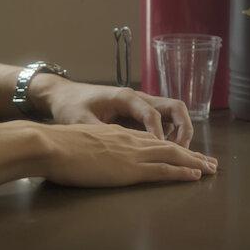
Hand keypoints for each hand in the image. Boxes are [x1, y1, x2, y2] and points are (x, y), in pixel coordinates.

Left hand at [34, 77, 195, 147]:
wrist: (62, 94)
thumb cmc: (70, 106)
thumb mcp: (80, 120)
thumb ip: (99, 133)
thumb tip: (113, 151)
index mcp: (125, 98)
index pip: (152, 114)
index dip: (159, 134)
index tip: (162, 152)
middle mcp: (138, 98)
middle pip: (174, 108)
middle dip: (185, 130)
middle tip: (187, 153)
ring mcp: (140, 104)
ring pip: (172, 114)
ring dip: (181, 132)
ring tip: (183, 155)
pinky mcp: (138, 113)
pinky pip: (163, 122)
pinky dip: (171, 135)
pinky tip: (169, 152)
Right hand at [36, 122, 218, 187]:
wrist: (49, 144)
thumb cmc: (55, 147)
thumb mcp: (78, 145)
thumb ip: (91, 151)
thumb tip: (90, 160)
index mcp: (117, 135)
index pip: (150, 141)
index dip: (170, 147)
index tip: (183, 155)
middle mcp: (129, 140)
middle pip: (168, 145)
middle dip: (191, 155)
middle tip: (210, 162)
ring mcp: (131, 154)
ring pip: (172, 155)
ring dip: (194, 162)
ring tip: (211, 168)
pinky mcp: (129, 168)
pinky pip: (162, 169)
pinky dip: (181, 172)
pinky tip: (195, 175)